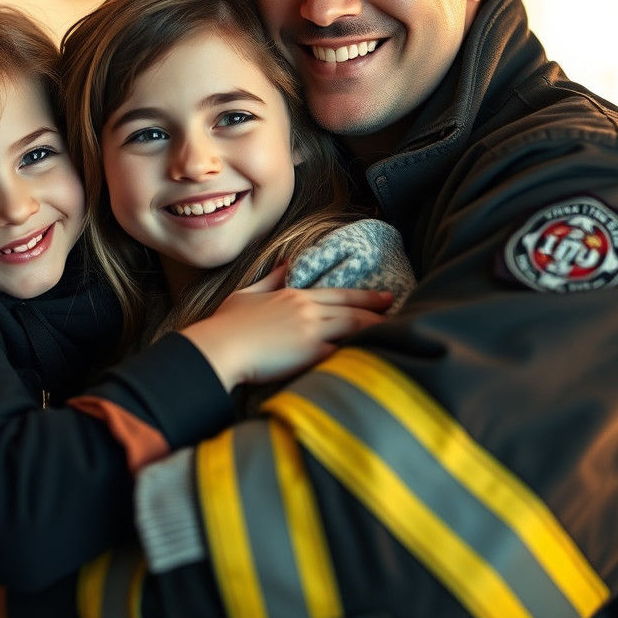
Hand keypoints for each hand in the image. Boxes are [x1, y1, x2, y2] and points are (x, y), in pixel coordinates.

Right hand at [182, 264, 390, 388]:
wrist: (220, 347)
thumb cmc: (227, 323)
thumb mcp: (248, 293)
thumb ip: (271, 279)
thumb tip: (286, 262)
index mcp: (294, 296)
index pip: (338, 294)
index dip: (364, 296)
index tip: (383, 297)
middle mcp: (307, 310)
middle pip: (351, 309)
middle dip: (376, 309)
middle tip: (397, 308)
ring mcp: (310, 330)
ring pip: (352, 327)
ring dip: (374, 328)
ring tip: (394, 331)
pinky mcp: (309, 353)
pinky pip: (342, 352)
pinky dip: (358, 352)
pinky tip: (374, 354)